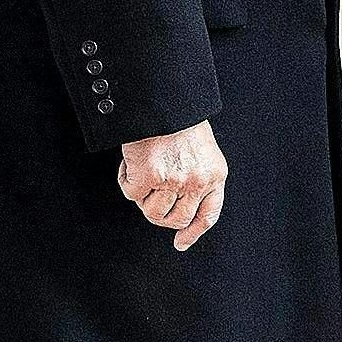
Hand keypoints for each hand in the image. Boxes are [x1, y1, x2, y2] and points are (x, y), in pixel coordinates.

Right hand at [117, 120, 226, 250]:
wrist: (163, 99)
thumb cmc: (178, 119)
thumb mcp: (201, 150)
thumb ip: (197, 175)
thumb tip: (180, 204)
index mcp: (214, 174)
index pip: (208, 214)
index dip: (193, 232)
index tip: (180, 242)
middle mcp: (198, 181)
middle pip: (177, 219)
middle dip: (160, 215)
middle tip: (150, 198)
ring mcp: (174, 181)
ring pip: (153, 212)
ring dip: (143, 197)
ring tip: (141, 173)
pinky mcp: (149, 176)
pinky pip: (132, 194)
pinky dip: (127, 180)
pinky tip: (131, 163)